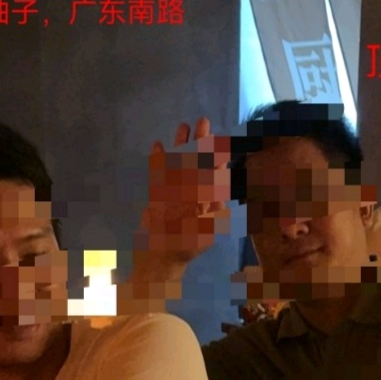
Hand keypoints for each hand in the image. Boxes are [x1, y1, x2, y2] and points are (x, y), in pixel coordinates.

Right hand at [137, 118, 230, 264]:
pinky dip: (159, 160)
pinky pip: (159, 173)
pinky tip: (158, 144)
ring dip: (181, 145)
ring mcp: (176, 192)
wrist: (160, 257)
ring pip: (180, 162)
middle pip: (199, 161)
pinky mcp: (159, 194)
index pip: (217, 173)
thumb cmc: (186, 246)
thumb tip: (220, 192)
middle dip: (202, 142)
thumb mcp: (205, 231)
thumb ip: (211, 211)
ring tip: (183, 126)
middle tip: (204, 122)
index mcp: (209, 200)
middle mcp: (194, 192)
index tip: (222, 140)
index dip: (219, 156)